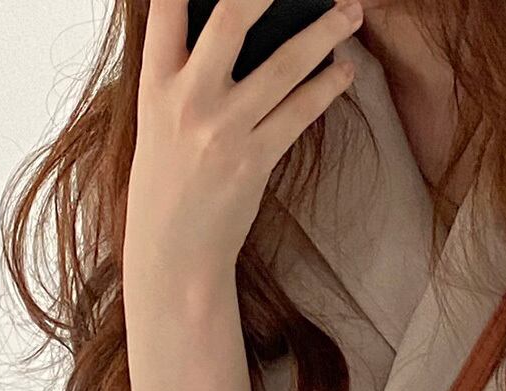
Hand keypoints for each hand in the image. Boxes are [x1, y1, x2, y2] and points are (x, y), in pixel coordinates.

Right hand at [123, 0, 363, 306]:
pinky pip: (299, 113)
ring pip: (284, 65)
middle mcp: (188, 99)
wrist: (173, 251)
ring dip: (324, 33)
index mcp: (154, 82)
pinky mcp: (254, 161)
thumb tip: (229, 27)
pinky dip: (327, 87)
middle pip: (231, 17)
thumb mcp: (159, 118)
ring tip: (350, 13)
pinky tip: (344, 71)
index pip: (164, 6)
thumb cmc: (168, 179)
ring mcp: (223, 130)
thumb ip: (184, 70)